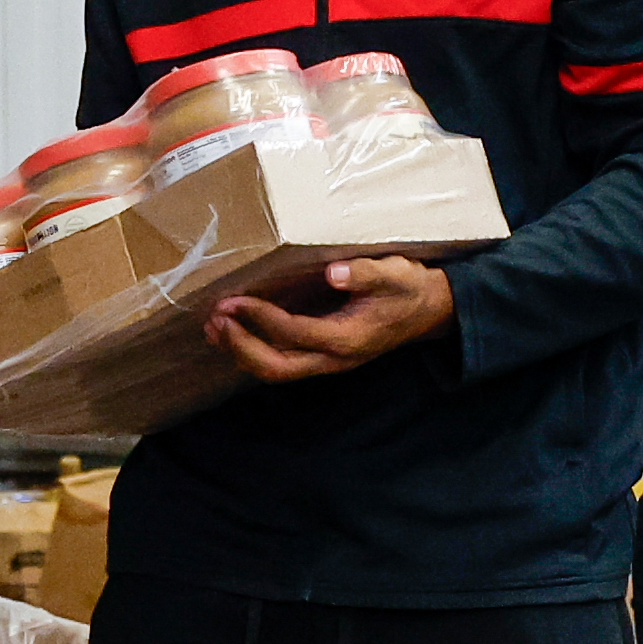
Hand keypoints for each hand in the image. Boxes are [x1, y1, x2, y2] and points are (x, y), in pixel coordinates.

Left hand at [211, 254, 455, 381]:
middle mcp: (333, 358)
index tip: (234, 300)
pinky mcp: (321, 357)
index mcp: (347, 339)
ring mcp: (326, 362)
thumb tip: (335, 273)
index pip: (292, 333)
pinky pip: (281, 362)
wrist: (428, 312)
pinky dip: (252, 351)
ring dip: (241, 352)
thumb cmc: (409, 290)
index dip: (259, 318)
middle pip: (276, 366)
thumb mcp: (395, 275)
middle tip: (215, 319)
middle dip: (240, 345)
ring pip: (275, 370)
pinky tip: (234, 333)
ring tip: (214, 327)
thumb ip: (366, 274)